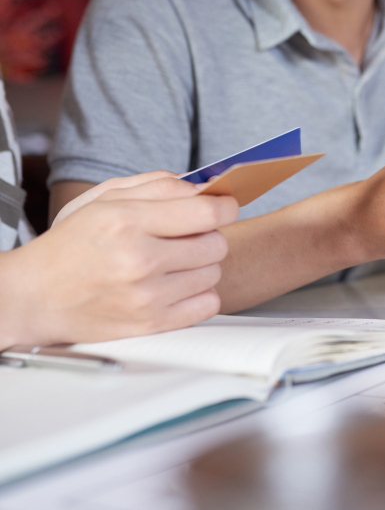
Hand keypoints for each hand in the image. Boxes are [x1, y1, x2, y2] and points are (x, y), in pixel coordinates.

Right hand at [0, 176, 238, 347]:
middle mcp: (138, 260)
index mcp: (127, 222)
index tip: (225, 206)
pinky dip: (199, 294)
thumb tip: (207, 186)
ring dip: (201, 266)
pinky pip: (208, 304)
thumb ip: (159, 186)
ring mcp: (146, 296)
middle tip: (186, 237)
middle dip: (208, 236)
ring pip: (214, 273)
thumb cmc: (71, 245)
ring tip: (172, 263)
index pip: (207, 212)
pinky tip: (176, 286)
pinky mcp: (151, 324)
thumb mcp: (105, 199)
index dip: (225, 206)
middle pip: (216, 243)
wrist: (34, 296)